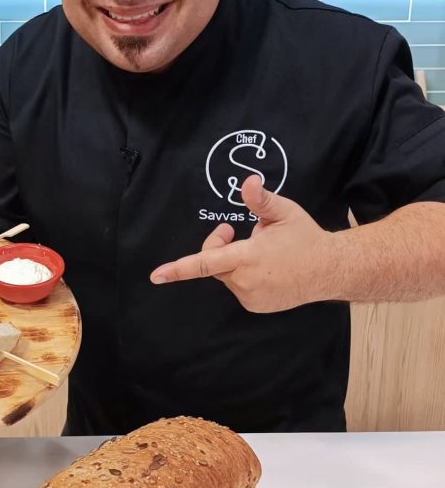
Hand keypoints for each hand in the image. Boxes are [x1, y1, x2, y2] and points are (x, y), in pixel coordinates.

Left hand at [149, 175, 335, 311]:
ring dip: (233, 263)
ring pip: (226, 277)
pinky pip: (239, 288)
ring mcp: (251, 297)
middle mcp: (246, 281)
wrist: (330, 270)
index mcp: (248, 257)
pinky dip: (244, 277)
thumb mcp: (283, 213)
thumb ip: (261, 199)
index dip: (178, 269)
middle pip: (214, 265)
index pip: (205, 263)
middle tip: (233, 231)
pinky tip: (266, 270)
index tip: (156, 276)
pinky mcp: (256, 306)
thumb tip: (247, 181)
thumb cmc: (305, 238)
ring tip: (261, 253)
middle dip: (218, 247)